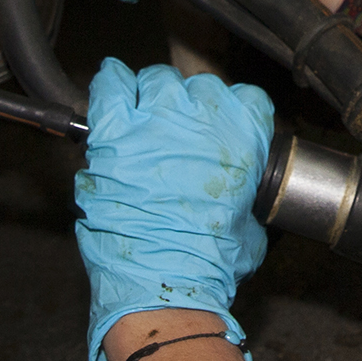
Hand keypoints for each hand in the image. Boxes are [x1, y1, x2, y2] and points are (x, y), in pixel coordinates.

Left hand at [74, 58, 273, 360]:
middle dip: (190, 108)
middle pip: (198, 86)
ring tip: (145, 117)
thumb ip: (248, 199)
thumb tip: (241, 203)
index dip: (234, 112)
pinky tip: (113, 86)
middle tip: (179, 134)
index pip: (247, 98)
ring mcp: (156, 120)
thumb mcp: (251, 226)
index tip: (222, 126)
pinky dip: (111, 82)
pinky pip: (110, 86)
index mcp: (243, 136)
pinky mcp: (114, 132)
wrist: (167, 279)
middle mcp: (202, 117)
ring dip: (153, 96)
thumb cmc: (209, 261)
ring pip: (156, 81)